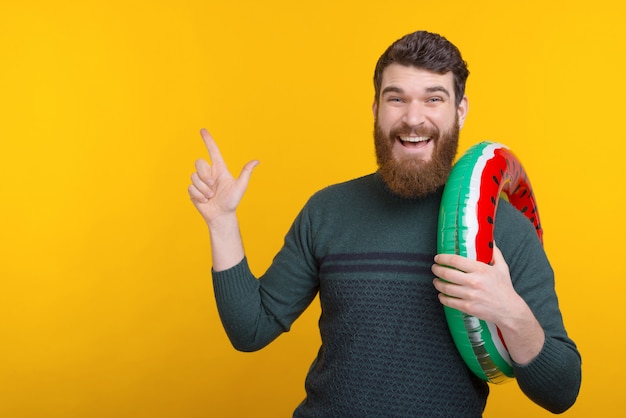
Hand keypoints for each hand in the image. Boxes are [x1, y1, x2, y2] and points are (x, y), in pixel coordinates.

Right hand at [188, 129, 258, 226]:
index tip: (203, 130)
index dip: (208, 140)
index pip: (213, 151)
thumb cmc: (232, 201)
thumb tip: (257, 161)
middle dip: (205, 175)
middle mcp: (209, 173)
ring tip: (211, 196)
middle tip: (213, 186)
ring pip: (194, 177)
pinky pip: (190, 187)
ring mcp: (200, 181)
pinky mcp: (193, 190)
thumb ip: (246, 172)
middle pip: (199, 163)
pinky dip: (199, 195)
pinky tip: (205, 201)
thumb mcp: (240, 186)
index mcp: (219, 169)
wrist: (221, 216)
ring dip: (203, 189)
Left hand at [432, 244, 544, 363]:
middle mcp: (474, 281)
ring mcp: (470, 295)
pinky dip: (442, 297)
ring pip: (446, 287)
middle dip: (437, 270)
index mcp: (481, 270)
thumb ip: (495, 253)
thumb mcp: (502, 268)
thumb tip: (491, 240)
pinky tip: (441, 294)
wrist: (509, 310)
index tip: (438, 258)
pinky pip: (449, 301)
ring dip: (437, 283)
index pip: (456, 260)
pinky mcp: (468, 307)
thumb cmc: (504, 288)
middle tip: (434, 268)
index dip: (443, 258)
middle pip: (447, 273)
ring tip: (436, 281)